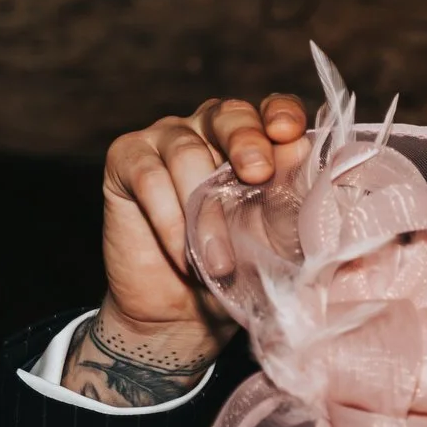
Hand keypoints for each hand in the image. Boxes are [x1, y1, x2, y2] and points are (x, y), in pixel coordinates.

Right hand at [68, 94, 311, 405]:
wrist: (180, 315)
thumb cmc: (234, 273)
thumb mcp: (272, 243)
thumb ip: (287, 200)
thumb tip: (300, 151)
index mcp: (256, 142)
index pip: (272, 111)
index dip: (282, 114)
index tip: (290, 134)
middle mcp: (210, 130)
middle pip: (229, 114)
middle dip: (246, 141)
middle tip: (258, 175)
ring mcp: (165, 140)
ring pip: (186, 150)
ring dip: (205, 209)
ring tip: (218, 263)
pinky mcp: (126, 160)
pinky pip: (148, 176)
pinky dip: (169, 219)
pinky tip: (182, 256)